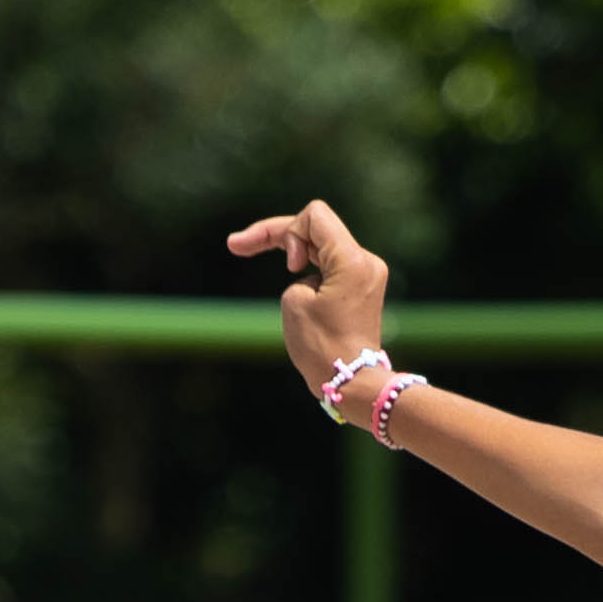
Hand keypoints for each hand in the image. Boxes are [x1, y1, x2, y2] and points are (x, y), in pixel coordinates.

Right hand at [226, 198, 393, 395]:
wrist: (353, 385)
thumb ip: (298, 267)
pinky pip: (330, 265)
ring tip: (272, 276)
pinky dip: (308, 270)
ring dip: (293, 256)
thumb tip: (313, 270)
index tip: (291, 269)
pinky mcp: (363, 287)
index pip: (314, 216)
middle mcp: (365, 261)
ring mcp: (367, 274)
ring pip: (321, 246)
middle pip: (315, 228)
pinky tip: (300, 293)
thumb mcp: (295, 299)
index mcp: (352, 260)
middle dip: (276, 236)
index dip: (289, 234)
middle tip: (235, 244)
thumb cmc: (322, 348)